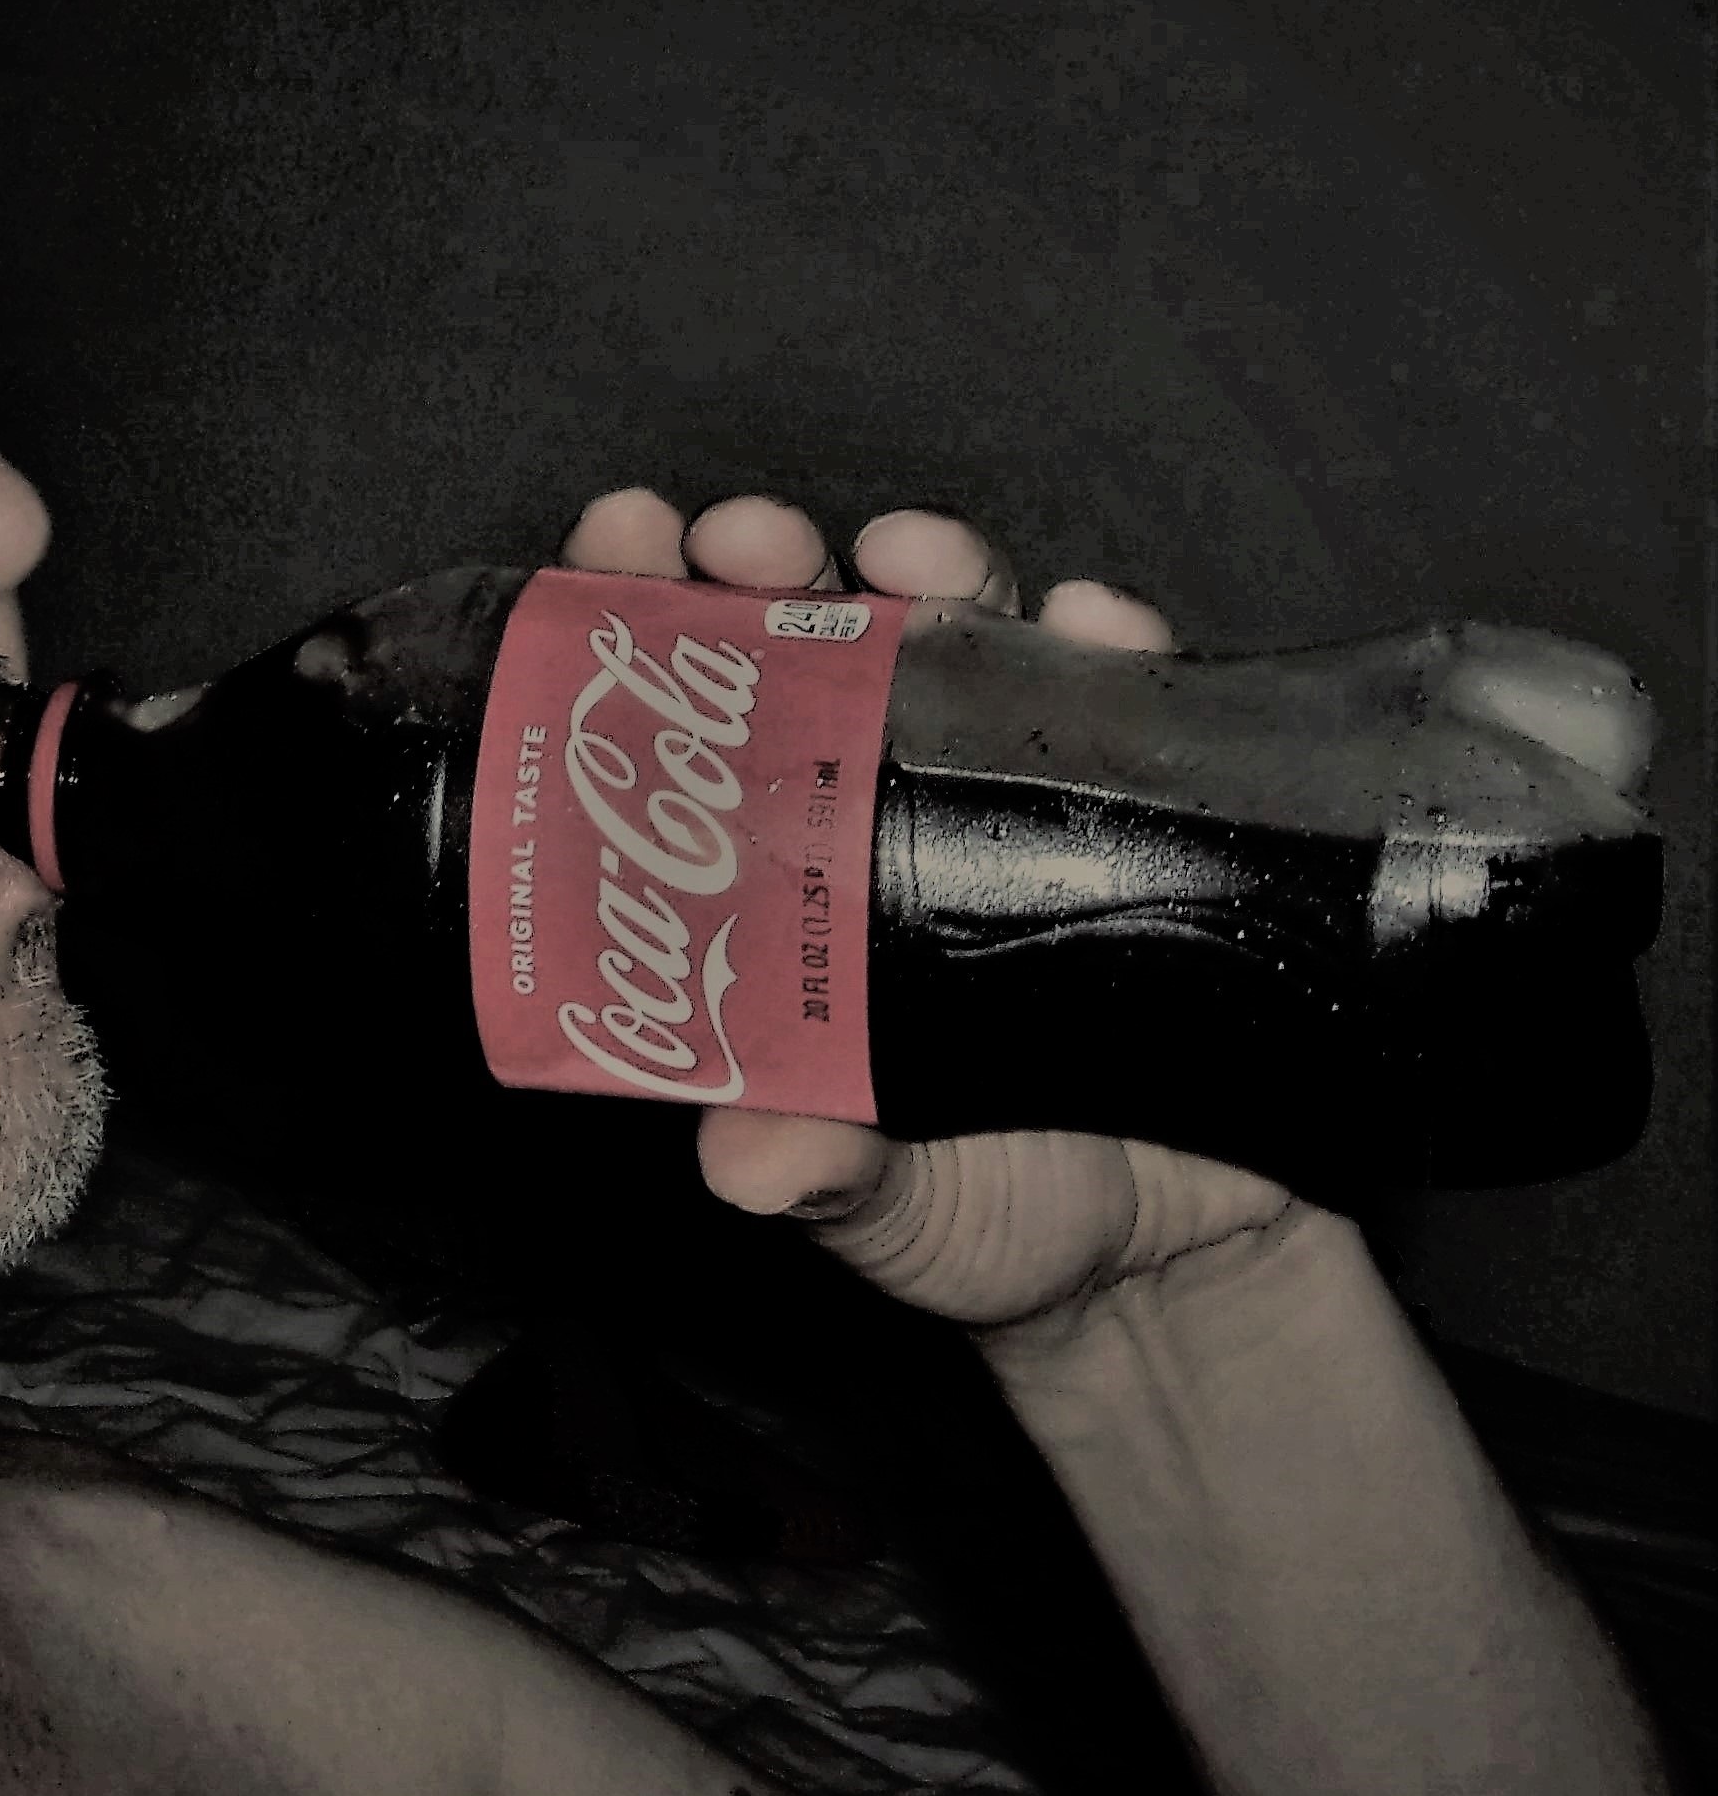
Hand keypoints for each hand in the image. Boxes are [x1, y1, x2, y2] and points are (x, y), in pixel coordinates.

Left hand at [559, 490, 1299, 1339]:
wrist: (1185, 1255)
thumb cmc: (995, 1212)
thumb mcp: (891, 1209)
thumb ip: (823, 1177)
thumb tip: (748, 1160)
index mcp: (776, 890)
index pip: (684, 733)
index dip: (640, 629)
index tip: (612, 555)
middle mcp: (878, 817)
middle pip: (806, 648)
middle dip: (769, 565)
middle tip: (743, 540)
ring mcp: (1008, 795)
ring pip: (959, 639)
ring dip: (930, 568)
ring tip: (907, 554)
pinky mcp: (1138, 803)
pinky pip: (1129, 697)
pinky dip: (1110, 640)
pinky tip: (1095, 624)